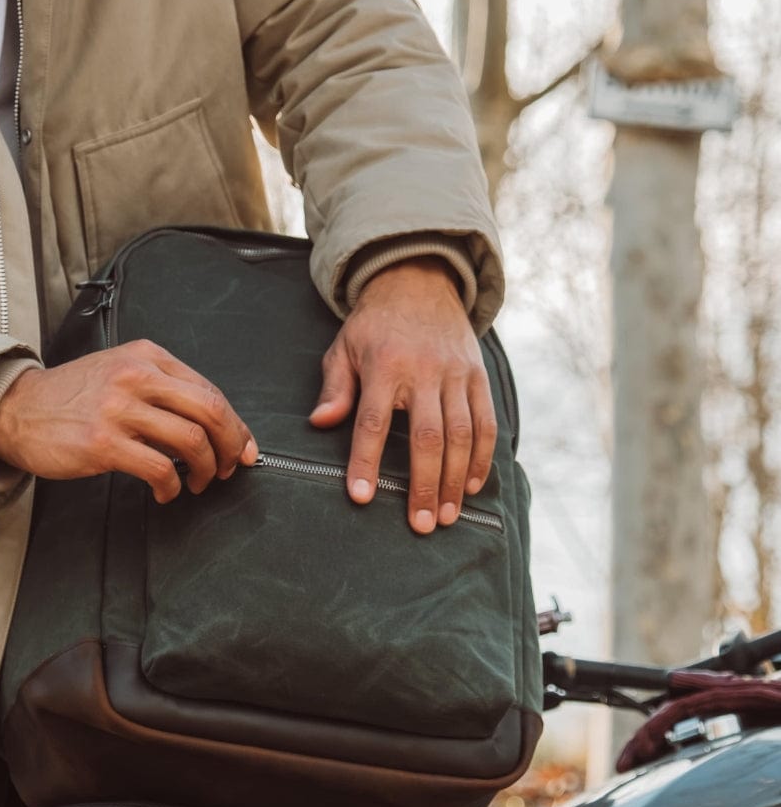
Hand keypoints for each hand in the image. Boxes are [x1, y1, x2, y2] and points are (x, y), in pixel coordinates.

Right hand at [0, 340, 257, 501]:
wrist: (16, 409)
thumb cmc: (72, 396)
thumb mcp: (120, 371)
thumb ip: (163, 388)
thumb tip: (213, 422)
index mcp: (146, 357)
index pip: (208, 390)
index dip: (235, 424)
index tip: (243, 446)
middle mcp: (136, 376)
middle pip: (209, 411)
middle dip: (230, 445)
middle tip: (229, 467)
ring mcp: (119, 409)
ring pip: (190, 441)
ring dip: (205, 469)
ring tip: (199, 481)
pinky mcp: (103, 443)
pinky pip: (159, 468)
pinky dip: (172, 486)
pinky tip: (167, 492)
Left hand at [310, 258, 496, 534]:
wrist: (419, 281)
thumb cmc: (374, 325)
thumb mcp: (344, 347)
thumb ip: (335, 387)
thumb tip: (320, 423)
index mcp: (384, 365)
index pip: (373, 421)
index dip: (366, 461)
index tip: (361, 496)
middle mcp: (424, 370)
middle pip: (426, 437)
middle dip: (424, 485)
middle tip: (422, 525)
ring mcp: (456, 373)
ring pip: (461, 434)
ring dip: (456, 480)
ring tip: (449, 516)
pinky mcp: (478, 376)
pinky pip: (485, 421)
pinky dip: (481, 456)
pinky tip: (472, 486)